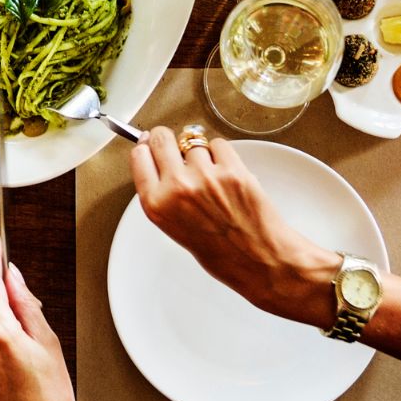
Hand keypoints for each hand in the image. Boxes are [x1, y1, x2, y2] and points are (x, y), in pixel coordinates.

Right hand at [130, 126, 339, 325]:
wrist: (261, 262)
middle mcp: (177, 188)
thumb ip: (163, 194)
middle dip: (168, 140)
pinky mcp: (232, 170)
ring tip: (213, 177)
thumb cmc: (221, 252)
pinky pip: (219, 145)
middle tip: (178, 148)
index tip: (151, 143)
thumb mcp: (174, 227)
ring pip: (194, 142)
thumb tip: (159, 162)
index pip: (139, 156)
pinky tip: (227, 175)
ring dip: (201, 154)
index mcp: (157, 205)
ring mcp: (205, 177)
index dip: (147, 147)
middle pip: (162, 139)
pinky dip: (223, 154)